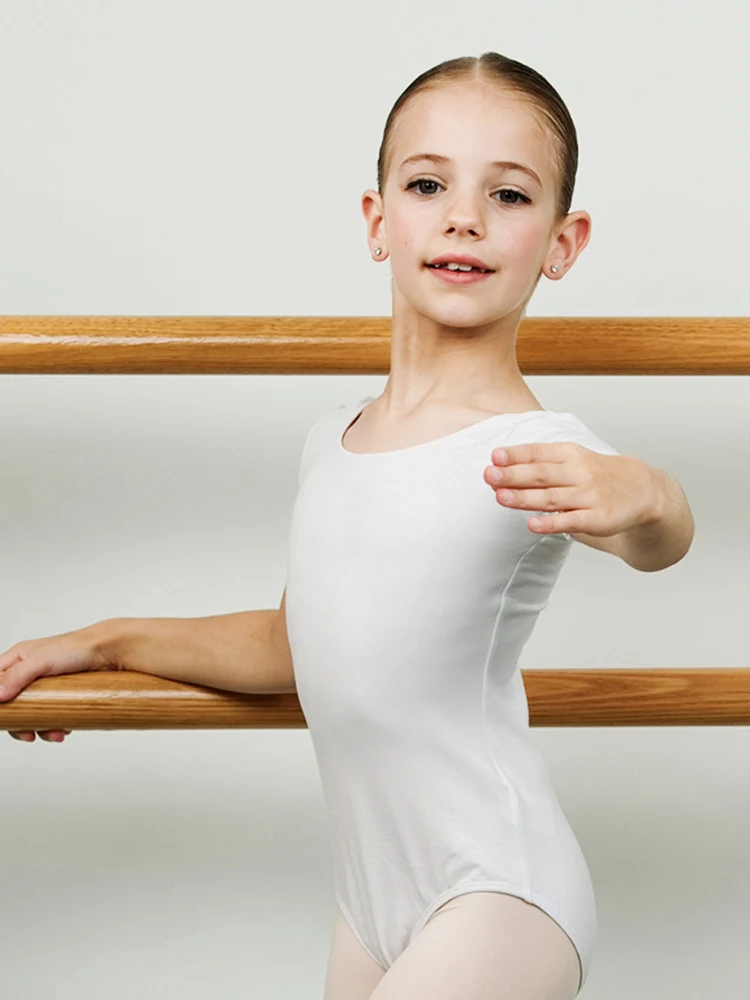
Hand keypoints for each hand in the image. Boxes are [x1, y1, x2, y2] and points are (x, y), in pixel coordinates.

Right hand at [1, 627, 114, 742]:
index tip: (5, 719)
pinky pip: (49, 714)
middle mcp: (28, 672)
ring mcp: (44, 684)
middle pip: (12, 703)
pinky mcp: (60, 694)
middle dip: (20, 722)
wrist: (108, 652)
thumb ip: (17, 677)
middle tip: (29, 734)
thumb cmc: (75, 647)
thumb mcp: (40, 660)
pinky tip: (63, 728)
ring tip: (55, 733)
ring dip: (40, 727)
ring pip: (31, 712)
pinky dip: (54, 724)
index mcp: (17, 659)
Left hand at [483, 443, 655, 536]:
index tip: (494, 457)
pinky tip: (532, 524)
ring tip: (500, 497)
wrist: (643, 490)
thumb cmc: (598, 474)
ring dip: (524, 498)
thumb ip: (540, 462)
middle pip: (541, 474)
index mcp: (570, 454)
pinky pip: (570, 522)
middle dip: (513, 475)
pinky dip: (550, 524)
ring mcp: (588, 496)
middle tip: (489, 476)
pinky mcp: (596, 519)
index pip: (538, 453)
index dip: (515, 455)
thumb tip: (501, 469)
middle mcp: (578, 473)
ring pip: (551, 498)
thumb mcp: (573, 458)